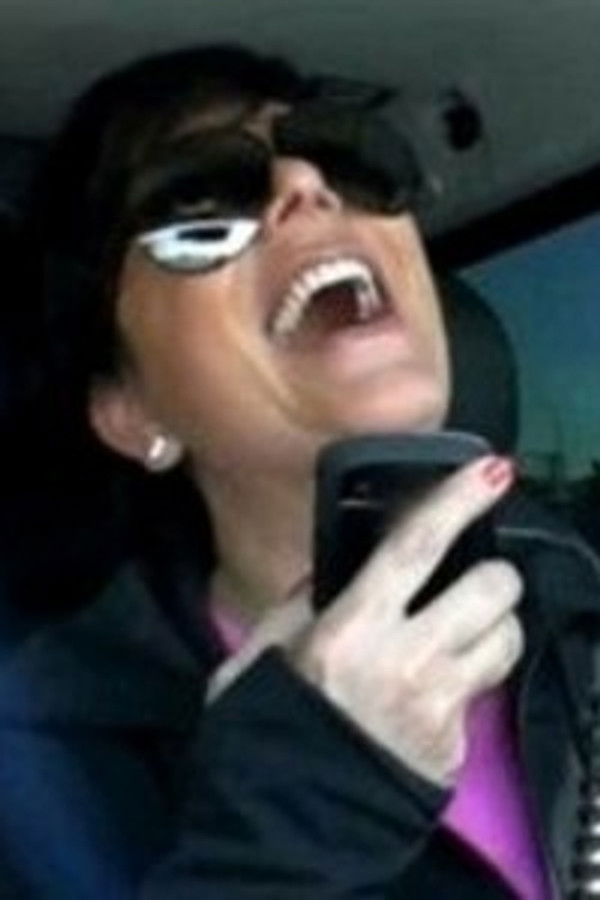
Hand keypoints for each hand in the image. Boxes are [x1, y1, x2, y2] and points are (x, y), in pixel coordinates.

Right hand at [208, 455, 522, 786]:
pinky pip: (482, 695)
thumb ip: (296, 605)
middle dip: (491, 576)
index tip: (492, 471)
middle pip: (491, 589)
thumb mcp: (259, 658)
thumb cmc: (260, 733)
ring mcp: (439, 708)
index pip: (415, 549)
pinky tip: (427, 699)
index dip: (457, 501)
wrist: (277, 829)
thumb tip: (333, 572)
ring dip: (492, 627)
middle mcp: (406, 662)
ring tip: (458, 637)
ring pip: (508, 639)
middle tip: (468, 584)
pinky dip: (465, 683)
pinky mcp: (455, 749)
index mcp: (349, 631)